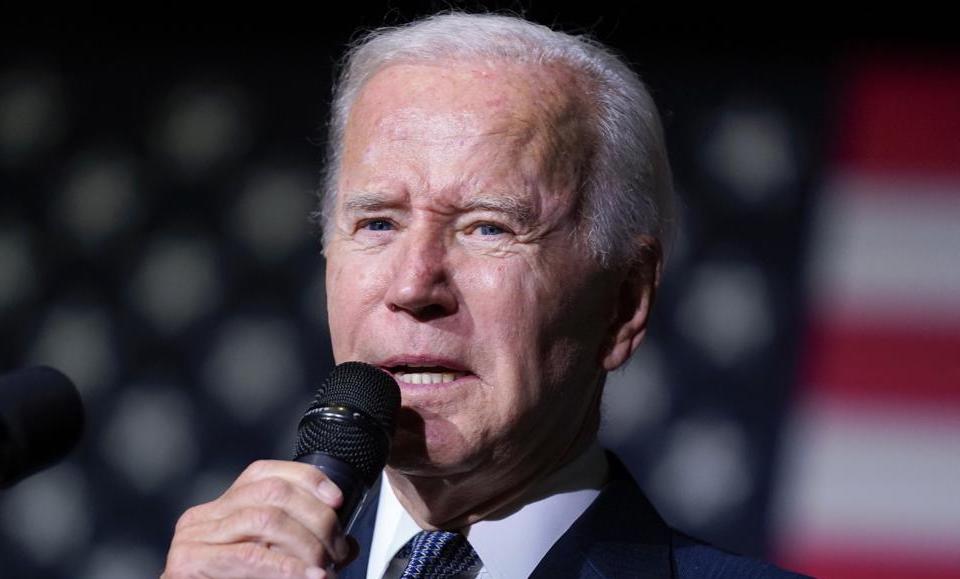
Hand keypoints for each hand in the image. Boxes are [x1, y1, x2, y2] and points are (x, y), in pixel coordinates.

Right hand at [161, 460, 354, 578]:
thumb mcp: (275, 560)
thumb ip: (303, 546)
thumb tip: (348, 545)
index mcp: (223, 508)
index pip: (267, 474)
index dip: (307, 480)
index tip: (337, 500)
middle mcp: (204, 516)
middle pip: (272, 492)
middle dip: (316, 518)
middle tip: (338, 550)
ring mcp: (192, 537)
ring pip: (266, 519)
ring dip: (307, 545)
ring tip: (326, 568)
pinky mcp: (188, 562)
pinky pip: (249, 555)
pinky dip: (285, 568)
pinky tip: (309, 576)